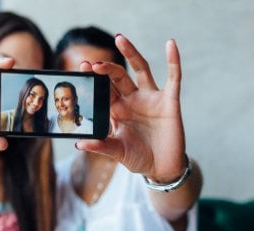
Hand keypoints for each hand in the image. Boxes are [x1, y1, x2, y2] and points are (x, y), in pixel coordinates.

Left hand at [77, 35, 186, 181]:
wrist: (162, 168)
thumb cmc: (138, 158)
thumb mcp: (117, 151)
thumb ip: (100, 145)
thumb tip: (79, 143)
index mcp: (117, 110)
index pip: (104, 89)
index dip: (95, 78)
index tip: (83, 67)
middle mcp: (133, 100)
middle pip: (119, 76)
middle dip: (106, 68)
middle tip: (94, 64)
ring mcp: (151, 98)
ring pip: (141, 69)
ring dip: (131, 54)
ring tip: (119, 38)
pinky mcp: (169, 101)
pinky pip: (174, 78)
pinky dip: (173, 61)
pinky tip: (170, 44)